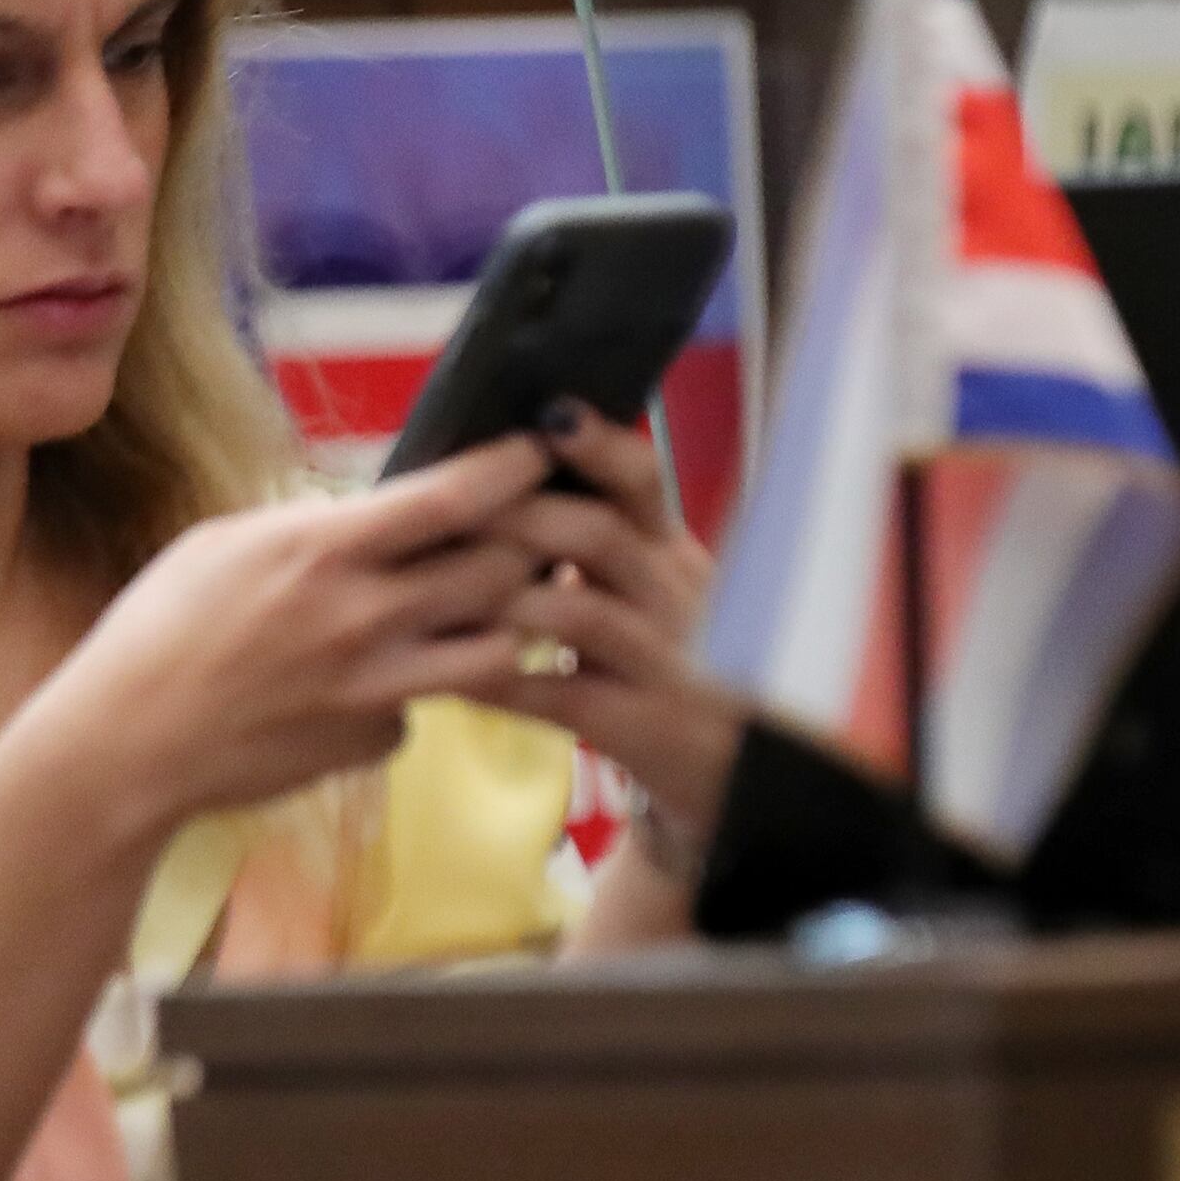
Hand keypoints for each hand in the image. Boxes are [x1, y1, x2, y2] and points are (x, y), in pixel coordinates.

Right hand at [0, 438, 555, 840]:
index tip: (540, 451)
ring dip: (506, 621)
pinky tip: (388, 680)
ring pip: (501, 648)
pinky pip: (429, 707)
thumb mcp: (226, 543)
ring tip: (491, 604)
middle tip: (541, 528)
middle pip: (502, 568)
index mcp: (321, 548)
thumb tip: (379, 515)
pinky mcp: (374, 743)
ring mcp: (376, 690)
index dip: (514, 467)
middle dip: (534, 541)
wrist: (125, 746)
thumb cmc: (158, 629)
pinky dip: (423, 690)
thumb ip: (314, 528)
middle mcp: (362, 618)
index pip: (455, 495)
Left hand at [481, 403, 746, 848]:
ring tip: (434, 584)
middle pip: (599, 536)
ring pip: (580, 613)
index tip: (548, 412)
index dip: (599, 444)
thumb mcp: (660, 592)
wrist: (745, 768)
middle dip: (519, 513)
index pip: (644, 480)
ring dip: (502, 594)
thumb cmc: (677, 665)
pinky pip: (560, 697)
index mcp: (672, 553)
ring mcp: (661, 662)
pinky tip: (449, 675)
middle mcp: (675, 596)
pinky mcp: (638, 724)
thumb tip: (512, 477)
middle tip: (445, 501)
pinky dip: (501, 682)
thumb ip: (604, 541)